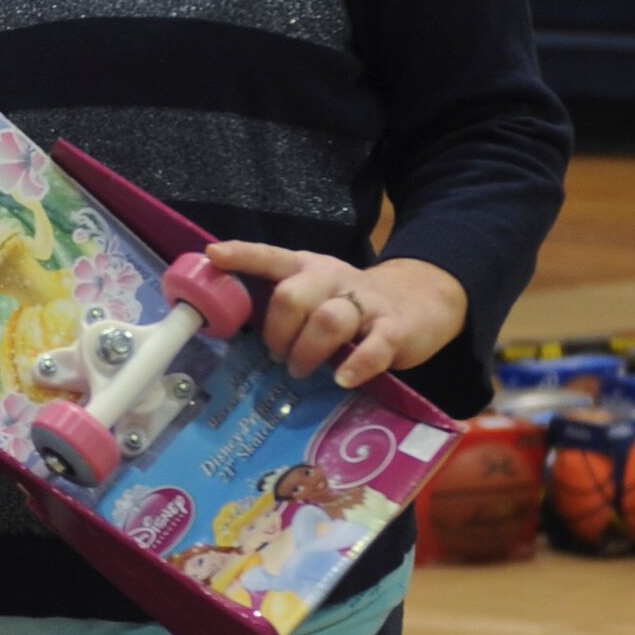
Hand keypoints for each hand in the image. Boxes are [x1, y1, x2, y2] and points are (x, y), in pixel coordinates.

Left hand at [203, 243, 467, 389]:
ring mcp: (365, 303)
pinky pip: (373, 347)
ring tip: (302, 371)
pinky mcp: (395, 329)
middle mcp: (333, 279)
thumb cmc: (352, 304)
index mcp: (308, 269)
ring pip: (328, 320)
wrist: (421, 300)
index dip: (242, 255)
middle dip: (277, 332)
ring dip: (307, 351)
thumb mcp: (316, 293)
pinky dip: (355, 366)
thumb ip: (284, 306)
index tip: (213, 255)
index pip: (270, 257)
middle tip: (277, 356)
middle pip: (293, 296)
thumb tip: (235, 330)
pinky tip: (342, 379)